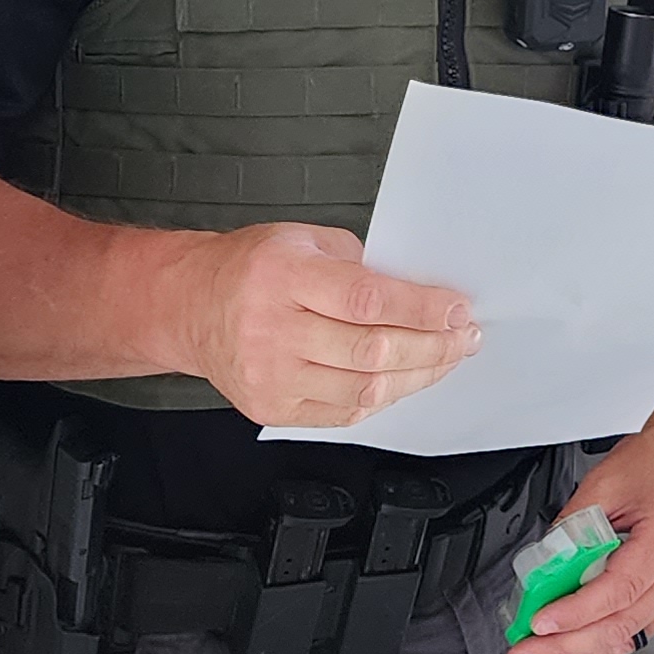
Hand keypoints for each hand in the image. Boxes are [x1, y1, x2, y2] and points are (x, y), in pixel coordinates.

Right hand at [180, 222, 479, 428]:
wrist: (189, 306)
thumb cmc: (249, 268)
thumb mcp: (302, 239)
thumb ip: (358, 263)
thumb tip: (419, 291)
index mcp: (282, 276)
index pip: (367, 300)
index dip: (421, 308)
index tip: (457, 309)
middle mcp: (273, 329)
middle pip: (371, 350)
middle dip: (432, 346)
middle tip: (463, 338)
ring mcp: (270, 376)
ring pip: (364, 390)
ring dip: (417, 376)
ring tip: (443, 360)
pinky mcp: (271, 409)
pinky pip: (343, 414)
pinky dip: (382, 398)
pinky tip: (402, 380)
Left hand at [507, 399, 653, 653]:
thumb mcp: (604, 482)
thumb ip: (572, 527)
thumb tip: (543, 566)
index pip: (619, 589)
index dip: (576, 612)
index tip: (540, 623)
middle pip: (622, 626)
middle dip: (566, 650)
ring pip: (629, 636)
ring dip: (580, 652)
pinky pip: (639, 629)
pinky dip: (604, 639)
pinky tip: (574, 644)